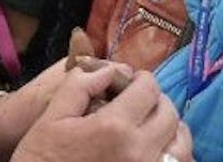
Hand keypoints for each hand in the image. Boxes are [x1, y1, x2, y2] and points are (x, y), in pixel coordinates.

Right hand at [10, 68, 187, 161]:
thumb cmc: (41, 158)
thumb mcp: (51, 117)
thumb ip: (80, 86)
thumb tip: (108, 70)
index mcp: (114, 127)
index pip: (148, 89)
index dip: (142, 79)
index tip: (132, 81)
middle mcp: (138, 151)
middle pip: (169, 115)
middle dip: (157, 101)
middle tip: (140, 101)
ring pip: (181, 145)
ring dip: (172, 129)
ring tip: (154, 126)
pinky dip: (173, 155)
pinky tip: (157, 151)